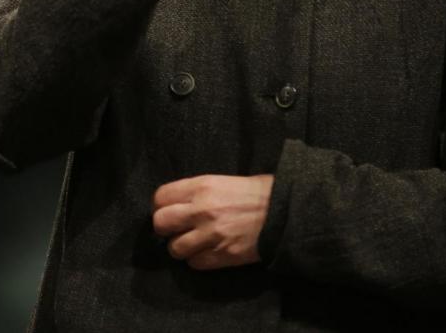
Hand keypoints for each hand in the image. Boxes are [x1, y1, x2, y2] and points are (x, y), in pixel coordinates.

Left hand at [152, 173, 273, 269]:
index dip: (160, 206)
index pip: (160, 198)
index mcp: (201, 186)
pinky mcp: (223, 255)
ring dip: (180, 247)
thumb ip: (197, 192)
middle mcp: (201, 210)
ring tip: (191, 243)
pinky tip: (206, 252)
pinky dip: (197, 260)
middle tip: (174, 229)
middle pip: (160, 223)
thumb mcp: (221, 181)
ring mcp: (211, 235)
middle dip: (164, 228)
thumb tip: (177, 204)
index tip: (167, 210)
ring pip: (174, 248)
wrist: (285, 212)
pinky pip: (195, 263)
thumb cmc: (255, 192)